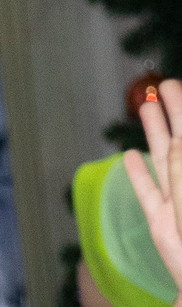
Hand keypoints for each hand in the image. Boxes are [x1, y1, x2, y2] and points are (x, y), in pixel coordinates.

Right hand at [126, 80, 181, 288]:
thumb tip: (177, 141)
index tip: (175, 87)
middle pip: (178, 139)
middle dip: (172, 112)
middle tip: (162, 85)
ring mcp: (174, 201)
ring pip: (162, 158)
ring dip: (154, 133)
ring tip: (146, 108)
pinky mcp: (159, 221)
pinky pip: (147, 192)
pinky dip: (137, 174)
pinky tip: (129, 156)